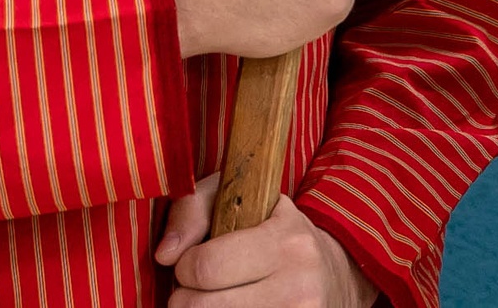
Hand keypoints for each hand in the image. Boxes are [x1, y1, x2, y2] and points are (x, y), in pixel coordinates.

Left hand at [154, 175, 376, 306]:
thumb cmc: (272, 231)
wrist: (333, 275)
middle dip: (185, 299)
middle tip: (195, 289)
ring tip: (214, 300)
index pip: (206, 266)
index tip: (192, 263)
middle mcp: (299, 285)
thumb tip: (164, 254)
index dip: (185, 267)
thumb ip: (192, 211)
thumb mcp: (238, 199)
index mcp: (287, 241)